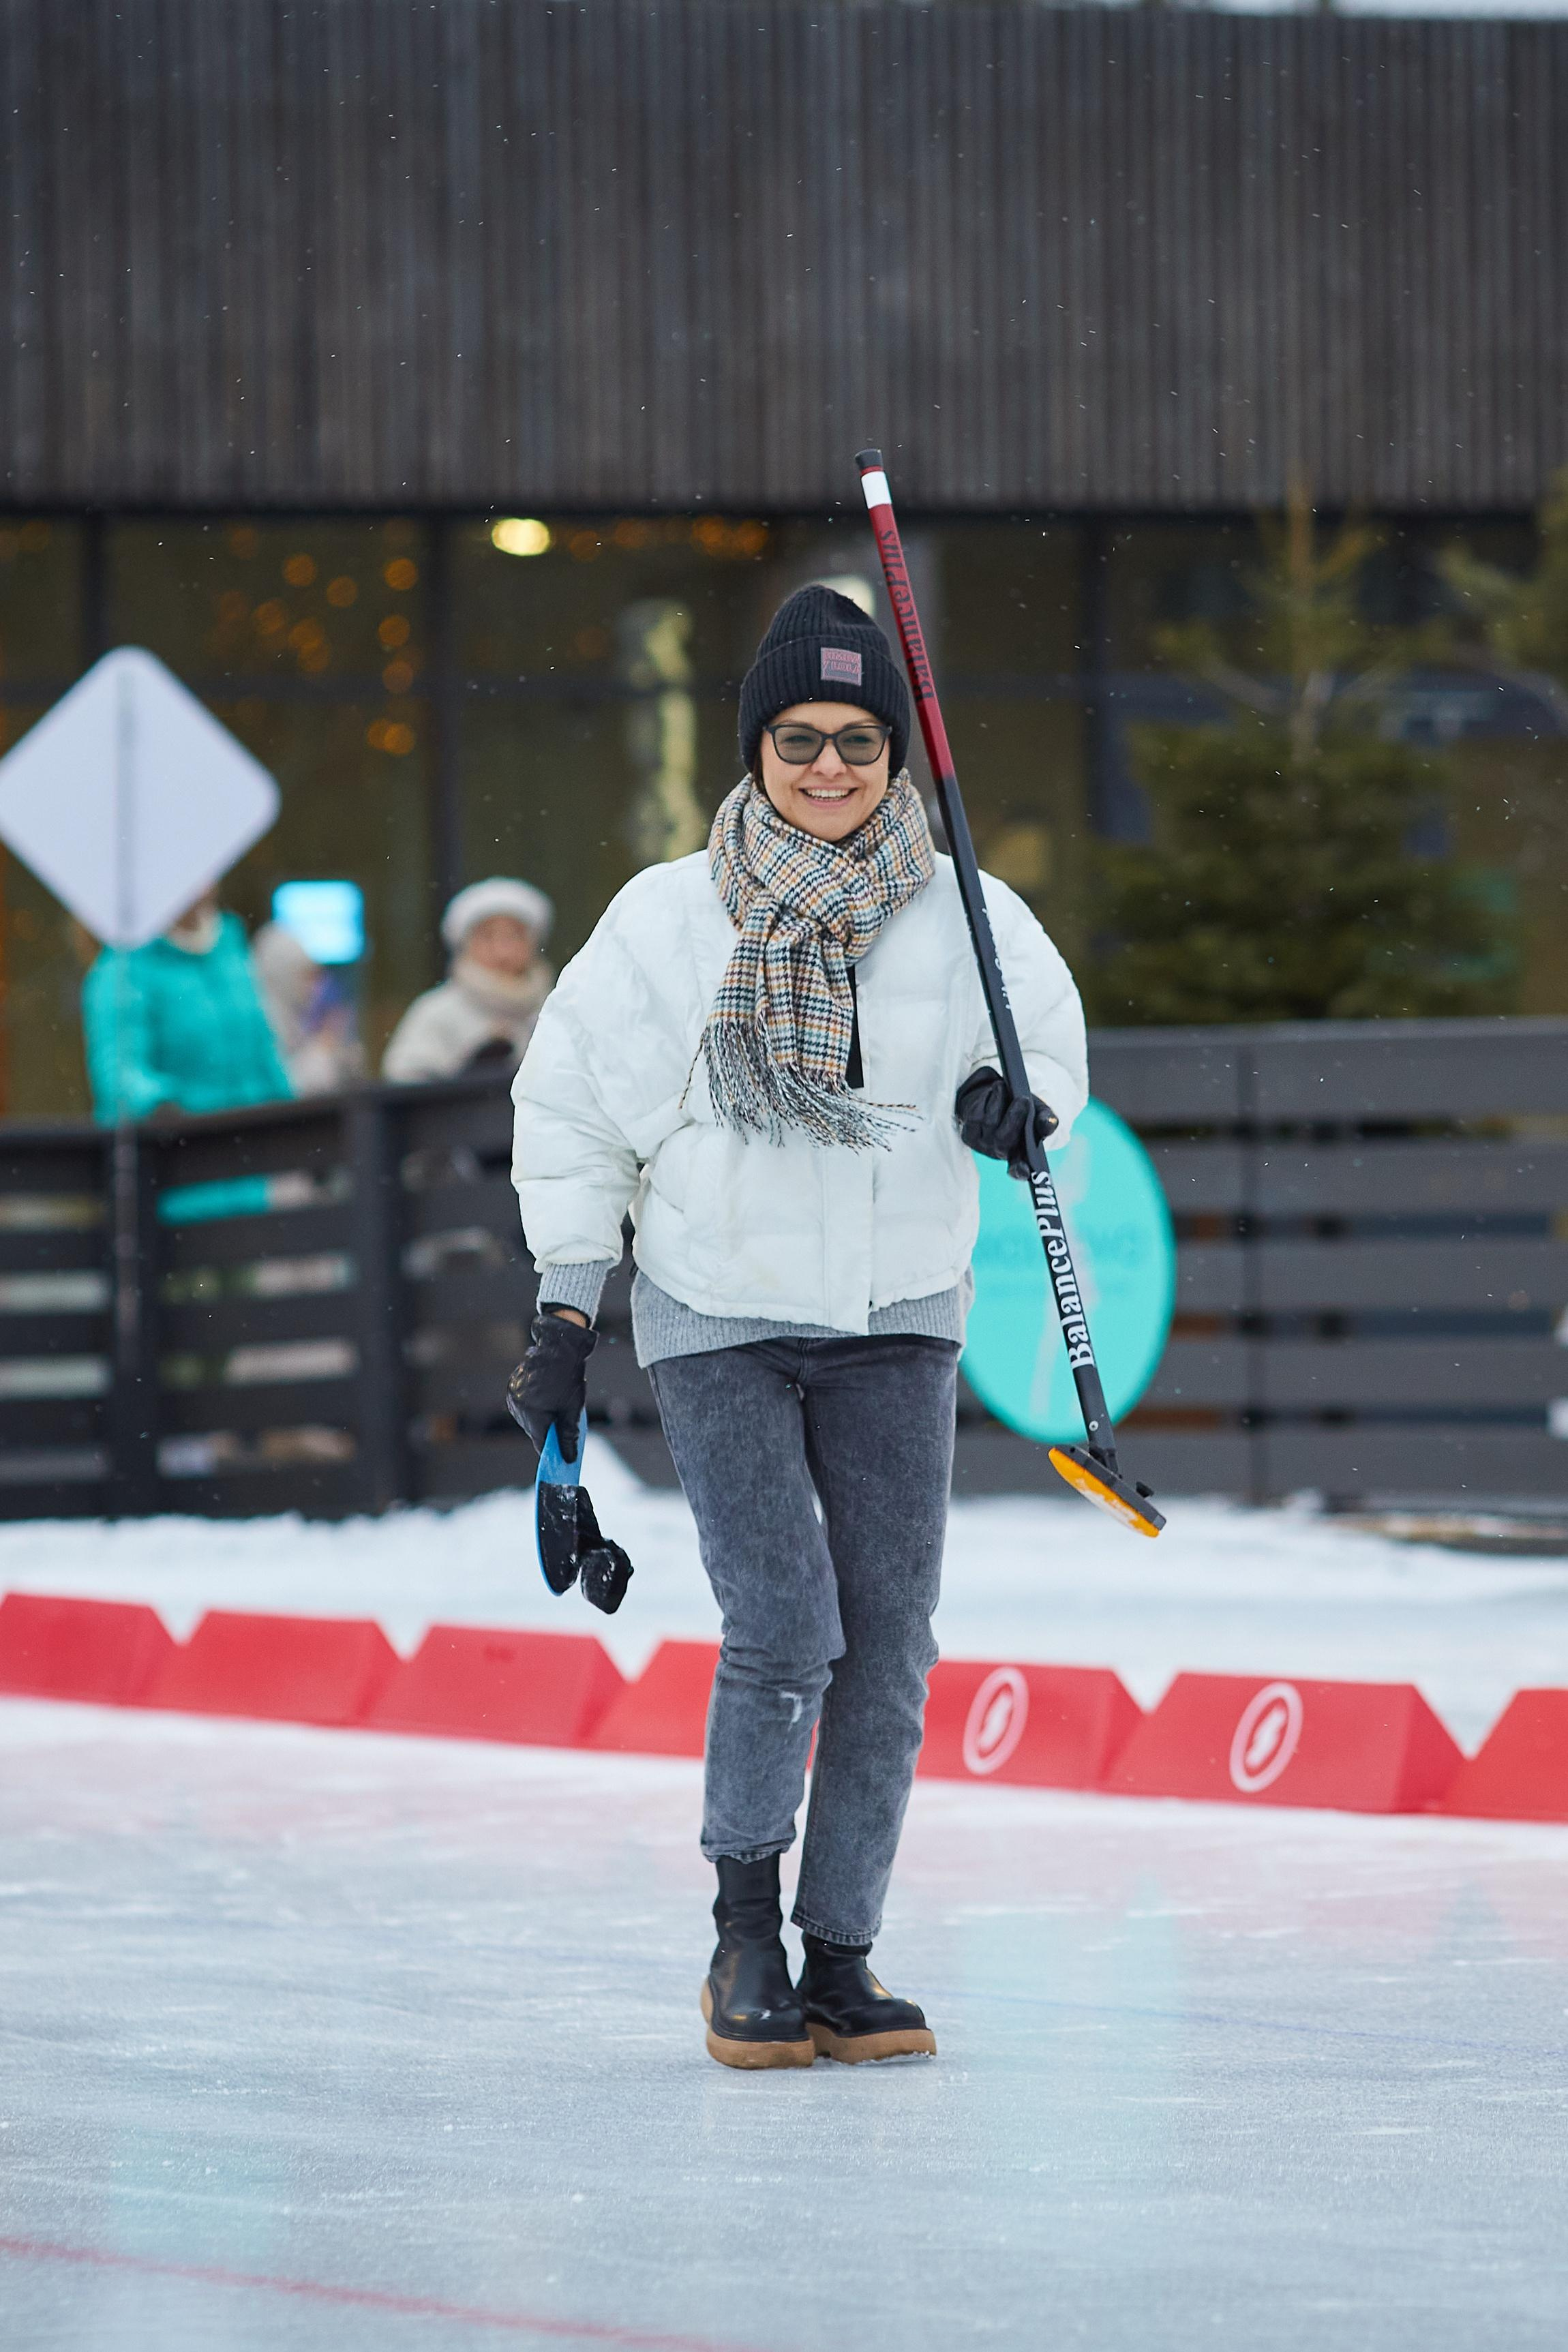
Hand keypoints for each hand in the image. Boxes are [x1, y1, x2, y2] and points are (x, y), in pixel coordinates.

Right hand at [506, 1309, 597, 1458]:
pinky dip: (535, 1407)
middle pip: (534, 1431)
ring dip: (541, 1418)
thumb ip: (568, 1436)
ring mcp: (512, 1397)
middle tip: (564, 1424)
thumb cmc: (568, 1378)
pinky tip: (546, 1397)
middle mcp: (518, 1407)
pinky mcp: (512, 1389)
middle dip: (548, 1431)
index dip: (551, 1451)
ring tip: (556, 1404)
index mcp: (533, 1414)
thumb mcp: (573, 1410)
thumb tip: (568, 1459)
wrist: (559, 1347)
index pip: (540, 1443)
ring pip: (528, 1419)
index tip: (560, 1457)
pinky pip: (523, 1407)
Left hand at [954, 1065, 1058, 1178]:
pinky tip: (991, 1093)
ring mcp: (983, 1146)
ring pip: (989, 1123)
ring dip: (998, 1101)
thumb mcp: (1038, 1113)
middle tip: (1024, 1099)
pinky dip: (985, 1100)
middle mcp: (1001, 1153)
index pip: (1019, 1170)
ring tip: (1003, 1087)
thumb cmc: (1022, 1110)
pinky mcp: (968, 1136)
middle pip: (1005, 1139)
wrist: (996, 1099)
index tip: (1024, 1171)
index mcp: (1021, 1155)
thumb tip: (1049, 1124)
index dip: (1020, 1171)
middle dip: (1015, 1117)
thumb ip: (1046, 1120)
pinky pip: (975, 1116)